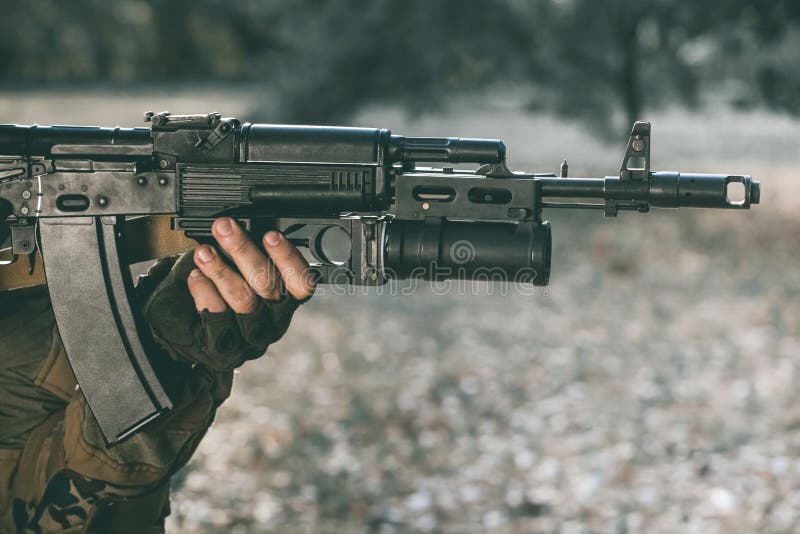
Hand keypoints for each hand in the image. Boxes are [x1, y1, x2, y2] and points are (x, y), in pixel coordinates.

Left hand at [141, 218, 315, 370]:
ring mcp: (250, 337)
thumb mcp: (240, 271)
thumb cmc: (219, 292)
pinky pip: (217, 316)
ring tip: (203, 252)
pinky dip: (204, 292)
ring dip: (221, 270)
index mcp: (287, 301)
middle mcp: (274, 321)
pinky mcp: (225, 348)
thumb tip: (241, 224)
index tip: (270, 234)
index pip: (302, 283)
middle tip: (224, 227)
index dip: (288, 257)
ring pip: (243, 299)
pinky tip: (195, 276)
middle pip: (267, 284)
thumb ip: (249, 255)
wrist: (185, 330)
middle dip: (243, 250)